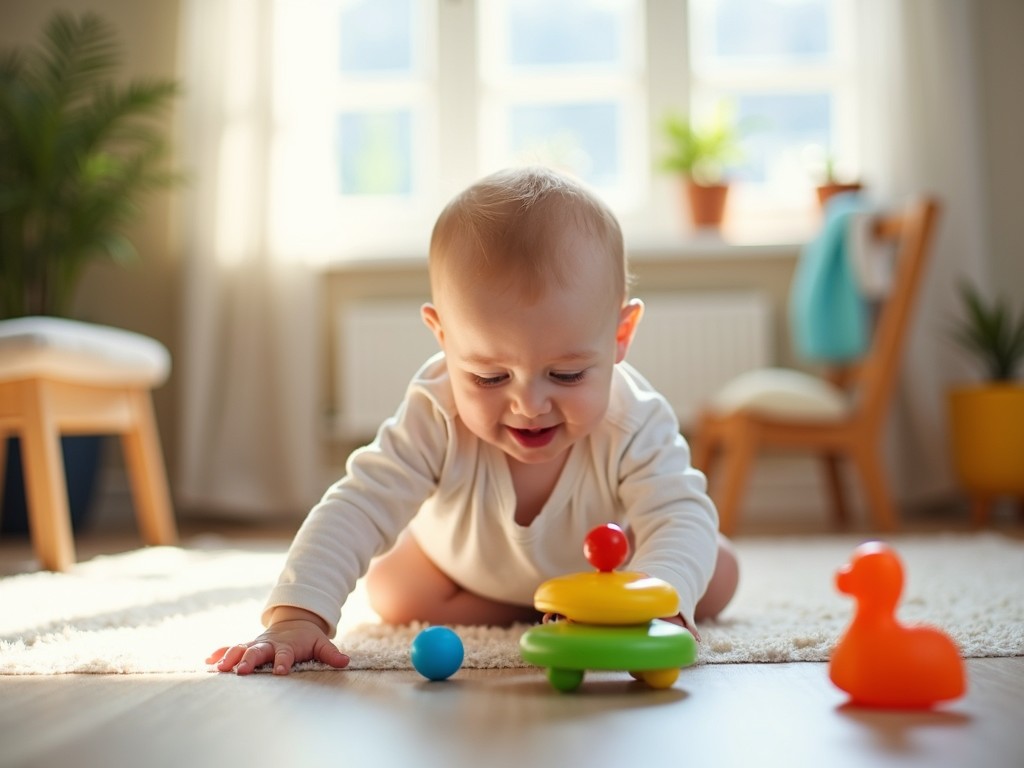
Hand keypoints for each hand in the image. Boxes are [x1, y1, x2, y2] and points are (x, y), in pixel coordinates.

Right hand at [207, 608, 349, 675]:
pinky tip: (207, 660)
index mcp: (287, 645)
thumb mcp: (321, 643)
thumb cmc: (308, 638)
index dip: (283, 662)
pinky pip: (232, 647)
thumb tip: (345, 661)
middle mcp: (269, 644)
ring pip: (241, 648)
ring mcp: (257, 643)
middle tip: (241, 671)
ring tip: (219, 668)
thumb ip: (331, 653)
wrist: (295, 622)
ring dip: (230, 657)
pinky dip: (220, 652)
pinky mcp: (248, 645)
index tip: (279, 672)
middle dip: (249, 660)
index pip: (285, 654)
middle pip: (258, 651)